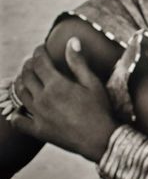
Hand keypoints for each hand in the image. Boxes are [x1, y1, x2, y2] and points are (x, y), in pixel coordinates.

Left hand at [10, 39, 117, 161]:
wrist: (99, 137)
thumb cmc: (100, 108)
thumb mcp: (92, 82)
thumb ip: (78, 62)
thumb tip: (72, 41)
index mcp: (56, 84)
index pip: (39, 62)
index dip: (38, 52)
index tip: (40, 47)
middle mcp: (43, 98)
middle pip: (27, 76)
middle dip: (28, 65)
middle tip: (33, 61)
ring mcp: (38, 115)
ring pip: (20, 94)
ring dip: (20, 82)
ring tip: (25, 78)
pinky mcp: (38, 130)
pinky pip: (18, 121)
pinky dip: (16, 114)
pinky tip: (19, 110)